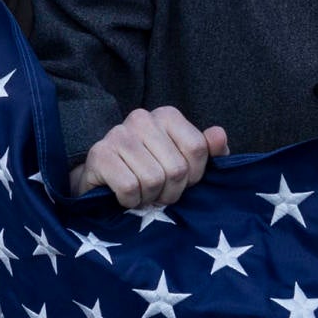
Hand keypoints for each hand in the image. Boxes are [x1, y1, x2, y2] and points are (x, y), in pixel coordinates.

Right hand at [71, 105, 227, 208]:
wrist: (103, 183)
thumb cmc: (152, 172)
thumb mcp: (187, 164)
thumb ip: (209, 151)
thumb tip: (218, 135)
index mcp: (167, 116)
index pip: (197, 148)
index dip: (194, 175)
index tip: (182, 182)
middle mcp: (142, 118)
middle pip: (177, 168)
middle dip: (171, 192)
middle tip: (159, 193)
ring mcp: (117, 134)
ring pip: (153, 180)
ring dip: (149, 198)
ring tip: (142, 194)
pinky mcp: (99, 154)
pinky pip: (130, 187)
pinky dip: (131, 201)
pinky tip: (125, 196)